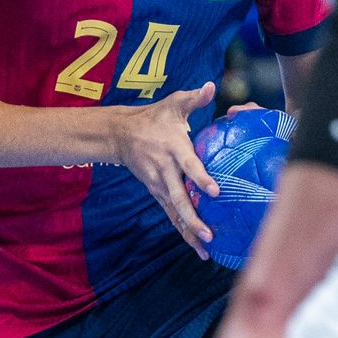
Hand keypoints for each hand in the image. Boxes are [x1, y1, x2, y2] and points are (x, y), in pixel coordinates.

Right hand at [109, 81, 217, 258]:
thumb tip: (213, 85)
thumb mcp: (173, 104)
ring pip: (175, 213)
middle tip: (209, 234)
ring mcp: (159, 185)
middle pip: (180, 199)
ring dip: (189, 233)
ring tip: (206, 251)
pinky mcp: (157, 193)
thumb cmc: (154, 117)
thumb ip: (195, 98)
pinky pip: (171, 215)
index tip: (216, 192)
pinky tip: (197, 248)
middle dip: (193, 219)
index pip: (189, 167)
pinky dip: (183, 232)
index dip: (201, 179)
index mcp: (173, 149)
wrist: (121, 135)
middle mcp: (165, 172)